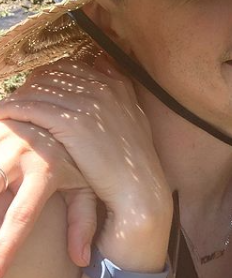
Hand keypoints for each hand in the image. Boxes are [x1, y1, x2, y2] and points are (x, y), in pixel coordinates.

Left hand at [0, 57, 172, 271]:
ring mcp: (88, 104)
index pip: (72, 68)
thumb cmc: (132, 157)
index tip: (36, 87)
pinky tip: (3, 116)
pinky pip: (33, 108)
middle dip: (31, 84)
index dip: (49, 75)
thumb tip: (103, 62)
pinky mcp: (72, 123)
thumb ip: (119, 88)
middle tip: (17, 98)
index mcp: (116, 85)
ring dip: (19, 96)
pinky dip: (14, 110)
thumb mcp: (133, 114)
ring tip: (6, 108)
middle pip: (53, 75)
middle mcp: (103, 89)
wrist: (137, 185)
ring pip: (40, 89)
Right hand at [0, 120, 95, 274]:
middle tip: (1, 258)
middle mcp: (19, 152)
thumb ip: (83, 220)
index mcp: (46, 168)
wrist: (64, 112)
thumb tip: (83, 259)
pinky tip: (0, 186)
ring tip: (4, 213)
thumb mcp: (84, 182)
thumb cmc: (73, 155)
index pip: (20, 216)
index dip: (4, 249)